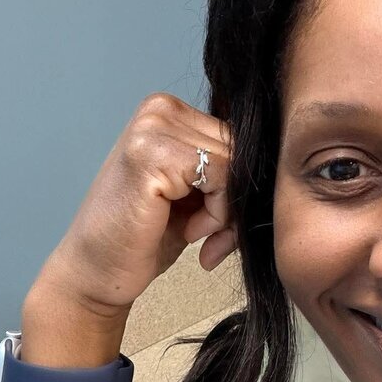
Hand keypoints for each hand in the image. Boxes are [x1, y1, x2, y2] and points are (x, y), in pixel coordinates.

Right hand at [33, 92, 235, 322]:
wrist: (98, 273)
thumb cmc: (146, 236)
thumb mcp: (197, 193)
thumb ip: (229, 170)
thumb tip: (283, 161)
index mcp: (170, 110)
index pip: (241, 136)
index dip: (241, 184)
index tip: (222, 222)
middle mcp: (160, 108)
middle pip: (242, 149)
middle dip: (237, 201)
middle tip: (210, 234)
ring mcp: (152, 128)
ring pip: (237, 164)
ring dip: (227, 211)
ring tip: (196, 232)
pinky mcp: (151, 154)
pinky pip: (223, 178)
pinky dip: (217, 215)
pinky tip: (189, 232)